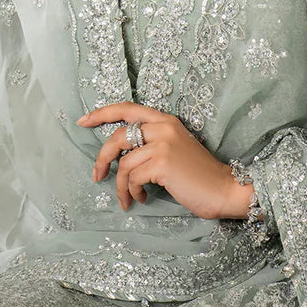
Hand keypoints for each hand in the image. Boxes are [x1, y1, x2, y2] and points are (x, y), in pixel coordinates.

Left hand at [76, 103, 253, 219]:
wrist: (224, 189)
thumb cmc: (197, 174)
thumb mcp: (173, 149)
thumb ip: (150, 143)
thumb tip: (118, 155)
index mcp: (165, 120)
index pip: (127, 108)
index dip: (101, 113)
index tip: (82, 121)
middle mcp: (163, 127)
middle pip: (116, 138)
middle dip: (101, 159)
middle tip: (97, 176)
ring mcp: (162, 144)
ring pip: (123, 164)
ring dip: (121, 186)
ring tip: (129, 198)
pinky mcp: (161, 163)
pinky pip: (132, 178)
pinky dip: (132, 192)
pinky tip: (142, 199)